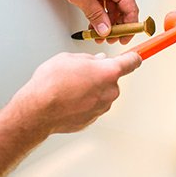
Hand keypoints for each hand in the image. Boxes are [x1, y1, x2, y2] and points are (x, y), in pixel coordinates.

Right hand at [9, 51, 141, 134]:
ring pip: (102, 94)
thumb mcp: (69, 58)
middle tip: (81, 73)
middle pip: (112, 79)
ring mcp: (102, 107)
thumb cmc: (51, 83)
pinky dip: (84, 102)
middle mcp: (110, 91)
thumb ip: (88, 59)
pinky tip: (68, 99)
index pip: (131, 62)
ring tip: (70, 87)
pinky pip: (92, 106)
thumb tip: (95, 61)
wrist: (39, 110)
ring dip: (91, 90)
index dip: (133, 57)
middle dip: (100, 75)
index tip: (136, 56)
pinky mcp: (93, 119)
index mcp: (108, 72)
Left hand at [48, 0, 139, 43]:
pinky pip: (103, 1)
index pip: (131, 9)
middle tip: (109, 38)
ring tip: (99, 33)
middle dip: (116, 26)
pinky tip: (93, 22)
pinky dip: (99, 13)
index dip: (129, 26)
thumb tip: (104, 29)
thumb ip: (96, 16)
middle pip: (122, 9)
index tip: (125, 37)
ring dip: (106, 21)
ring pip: (111, 6)